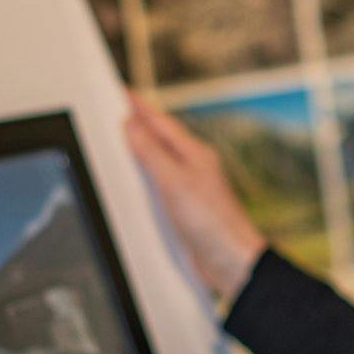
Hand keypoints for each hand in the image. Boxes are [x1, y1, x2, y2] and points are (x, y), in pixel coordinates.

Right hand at [123, 91, 267, 299]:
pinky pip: (161, 183)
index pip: (160, 122)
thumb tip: (132, 126)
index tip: (123, 92)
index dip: (140, 107)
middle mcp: (193, 167)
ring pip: (162, 159)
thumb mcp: (175, 182)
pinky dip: (147, 175)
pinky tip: (141, 181)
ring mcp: (190, 187)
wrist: (232, 261)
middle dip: (141, 122)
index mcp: (193, 153)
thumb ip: (152, 153)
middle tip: (121, 108)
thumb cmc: (212, 223)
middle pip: (161, 138)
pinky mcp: (186, 209)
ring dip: (144, 147)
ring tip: (126, 137)